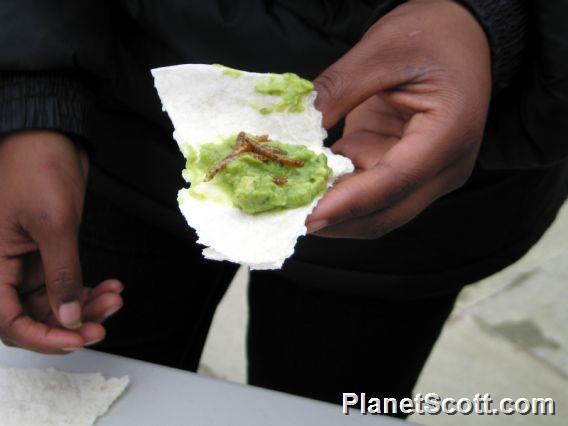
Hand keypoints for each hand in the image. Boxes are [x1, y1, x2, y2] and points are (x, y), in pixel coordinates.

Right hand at [0, 131, 122, 353]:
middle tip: (103, 325)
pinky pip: (66, 283)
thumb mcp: (54, 224)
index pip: (6, 319)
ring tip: (115, 298)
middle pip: (32, 316)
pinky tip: (112, 285)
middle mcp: (5, 267)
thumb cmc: (39, 169)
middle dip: (70, 324)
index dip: (41, 336)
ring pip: (54, 302)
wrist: (50, 137)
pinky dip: (88, 289)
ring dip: (85, 306)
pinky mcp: (48, 253)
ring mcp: (27, 262)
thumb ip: (61, 273)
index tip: (77, 338)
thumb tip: (67, 317)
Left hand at [307, 0, 490, 237]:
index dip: (350, 202)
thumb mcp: (380, 52)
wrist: (460, 34)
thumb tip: (294, 130)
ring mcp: (427, 172)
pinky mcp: (406, 170)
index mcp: (450, 132)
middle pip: (388, 211)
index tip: (309, 217)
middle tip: (290, 217)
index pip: (397, 180)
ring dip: (335, 208)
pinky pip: (369, 192)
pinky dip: (339, 190)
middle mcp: (444, 165)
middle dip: (339, 219)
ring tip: (292, 199)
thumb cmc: (430, 34)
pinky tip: (310, 180)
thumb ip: (337, 91)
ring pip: (376, 209)